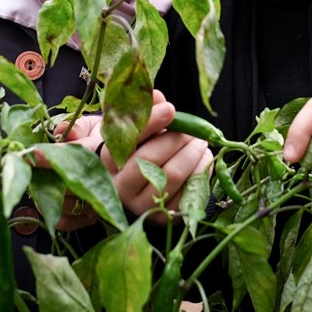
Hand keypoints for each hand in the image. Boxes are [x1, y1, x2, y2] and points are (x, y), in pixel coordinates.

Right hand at [56, 90, 211, 225]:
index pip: (128, 139)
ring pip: (171, 176)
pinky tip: (203, 161)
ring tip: (201, 143)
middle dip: (177, 140)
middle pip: (150, 159)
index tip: (171, 109)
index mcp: (107, 160)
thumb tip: (157, 96)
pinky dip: (201, 172)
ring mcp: (139, 204)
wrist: (136, 190)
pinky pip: (186, 192)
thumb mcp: (132, 131)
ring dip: (193, 155)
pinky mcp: (161, 216)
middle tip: (193, 131)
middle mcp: (119, 185)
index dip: (151, 122)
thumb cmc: (135, 152)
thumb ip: (143, 112)